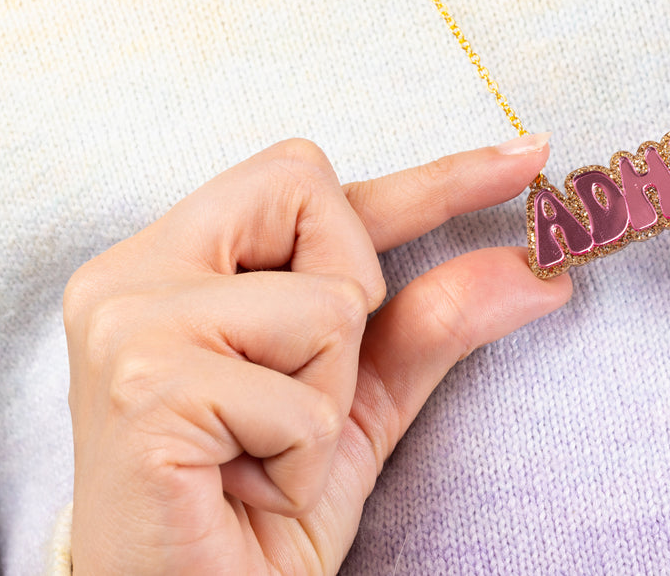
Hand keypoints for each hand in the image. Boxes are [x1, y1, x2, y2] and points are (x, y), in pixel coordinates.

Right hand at [64, 136, 569, 574]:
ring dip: (327, 401)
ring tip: (261, 453)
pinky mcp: (145, 390)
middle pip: (312, 193)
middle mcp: (134, 274)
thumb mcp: (361, 400)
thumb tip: (539, 269)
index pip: (308, 181)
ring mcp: (130, 327)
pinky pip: (303, 399)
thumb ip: (435, 320)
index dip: (427, 177)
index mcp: (175, 261)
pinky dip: (302, 459)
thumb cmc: (255, 511)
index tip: (525, 159)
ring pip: (327, 305)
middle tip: (300, 387)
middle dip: (350, 295)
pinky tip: (245, 486)